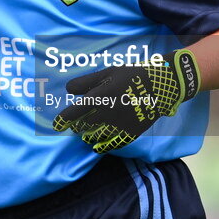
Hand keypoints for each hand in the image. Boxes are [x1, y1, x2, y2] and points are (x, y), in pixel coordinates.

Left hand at [53, 49, 200, 153]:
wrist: (161, 85)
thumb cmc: (132, 75)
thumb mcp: (108, 72)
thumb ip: (87, 82)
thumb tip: (69, 90)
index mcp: (101, 97)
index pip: (76, 111)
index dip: (64, 119)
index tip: (57, 125)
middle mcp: (108, 113)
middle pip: (85, 126)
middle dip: (78, 127)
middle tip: (75, 126)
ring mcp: (120, 124)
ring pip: (97, 136)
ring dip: (88, 136)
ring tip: (85, 135)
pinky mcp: (131, 132)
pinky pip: (113, 144)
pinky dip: (103, 146)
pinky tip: (98, 145)